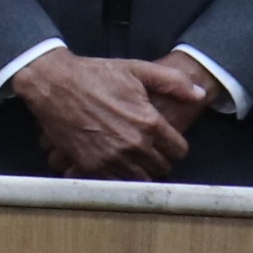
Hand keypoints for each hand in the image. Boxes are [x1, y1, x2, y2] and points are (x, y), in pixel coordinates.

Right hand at [12, 47, 201, 179]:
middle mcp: (134, 144)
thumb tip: (199, 93)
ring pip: (140, 180)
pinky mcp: (90, 165)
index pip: (178, 150)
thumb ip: (173, 82)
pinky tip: (115, 165)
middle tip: (151, 152)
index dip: (175, 146)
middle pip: (162, 168)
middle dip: (160, 160)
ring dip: (141, 172)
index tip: (167, 143)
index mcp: (149, 122)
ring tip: (135, 161)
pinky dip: (118, 177)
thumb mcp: (137, 69)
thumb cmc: (95, 74)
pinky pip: (115, 183)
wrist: (53, 84)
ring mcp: (111, 158)